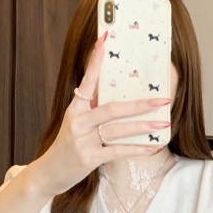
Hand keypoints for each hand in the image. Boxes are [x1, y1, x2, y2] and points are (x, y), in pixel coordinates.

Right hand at [33, 32, 172, 196]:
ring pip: (117, 129)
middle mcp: (77, 121)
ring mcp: (82, 140)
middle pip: (112, 107)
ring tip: (163, 123)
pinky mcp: (89, 158)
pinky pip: (118, 151)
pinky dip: (137, 148)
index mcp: (75, 108)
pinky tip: (152, 146)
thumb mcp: (77, 124)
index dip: (96, 61)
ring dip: (143, 126)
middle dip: (140, 103)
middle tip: (163, 99)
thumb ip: (94, 110)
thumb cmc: (69, 146)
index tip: (104, 39)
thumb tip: (123, 99)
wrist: (49, 172)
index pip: (87, 80)